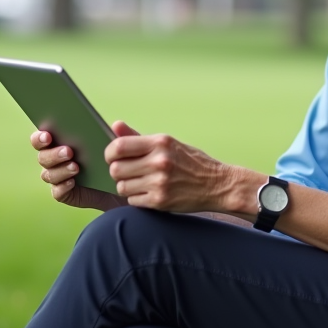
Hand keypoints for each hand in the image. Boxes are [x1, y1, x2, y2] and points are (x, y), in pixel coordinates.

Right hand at [33, 129, 127, 210]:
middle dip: (53, 153)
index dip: (40, 137)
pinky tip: (73, 182)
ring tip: (76, 167)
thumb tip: (117, 124)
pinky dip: (62, 186)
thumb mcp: (123, 147)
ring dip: (60, 170)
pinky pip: (57, 191)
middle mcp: (55, 160)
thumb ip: (123, 136)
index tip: (48, 135)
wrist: (123, 187)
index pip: (42, 138)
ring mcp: (58, 178)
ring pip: (48, 174)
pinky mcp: (64, 194)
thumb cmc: (118, 160)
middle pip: (43, 156)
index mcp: (62, 141)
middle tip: (69, 151)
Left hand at [104, 125, 243, 212]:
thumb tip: (115, 126)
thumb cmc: (193, 163)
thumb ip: (138, 137)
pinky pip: (132, 200)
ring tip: (139, 183)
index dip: (109, 153)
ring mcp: (159, 182)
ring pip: (122, 187)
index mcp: (160, 143)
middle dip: (117, 172)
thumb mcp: (169, 144)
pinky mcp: (160, 201)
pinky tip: (148, 193)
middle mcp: (159, 161)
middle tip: (127, 172)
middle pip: (116, 169)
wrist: (218, 184)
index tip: (112, 157)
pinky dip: (136, 198)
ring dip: (126, 186)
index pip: (119, 146)